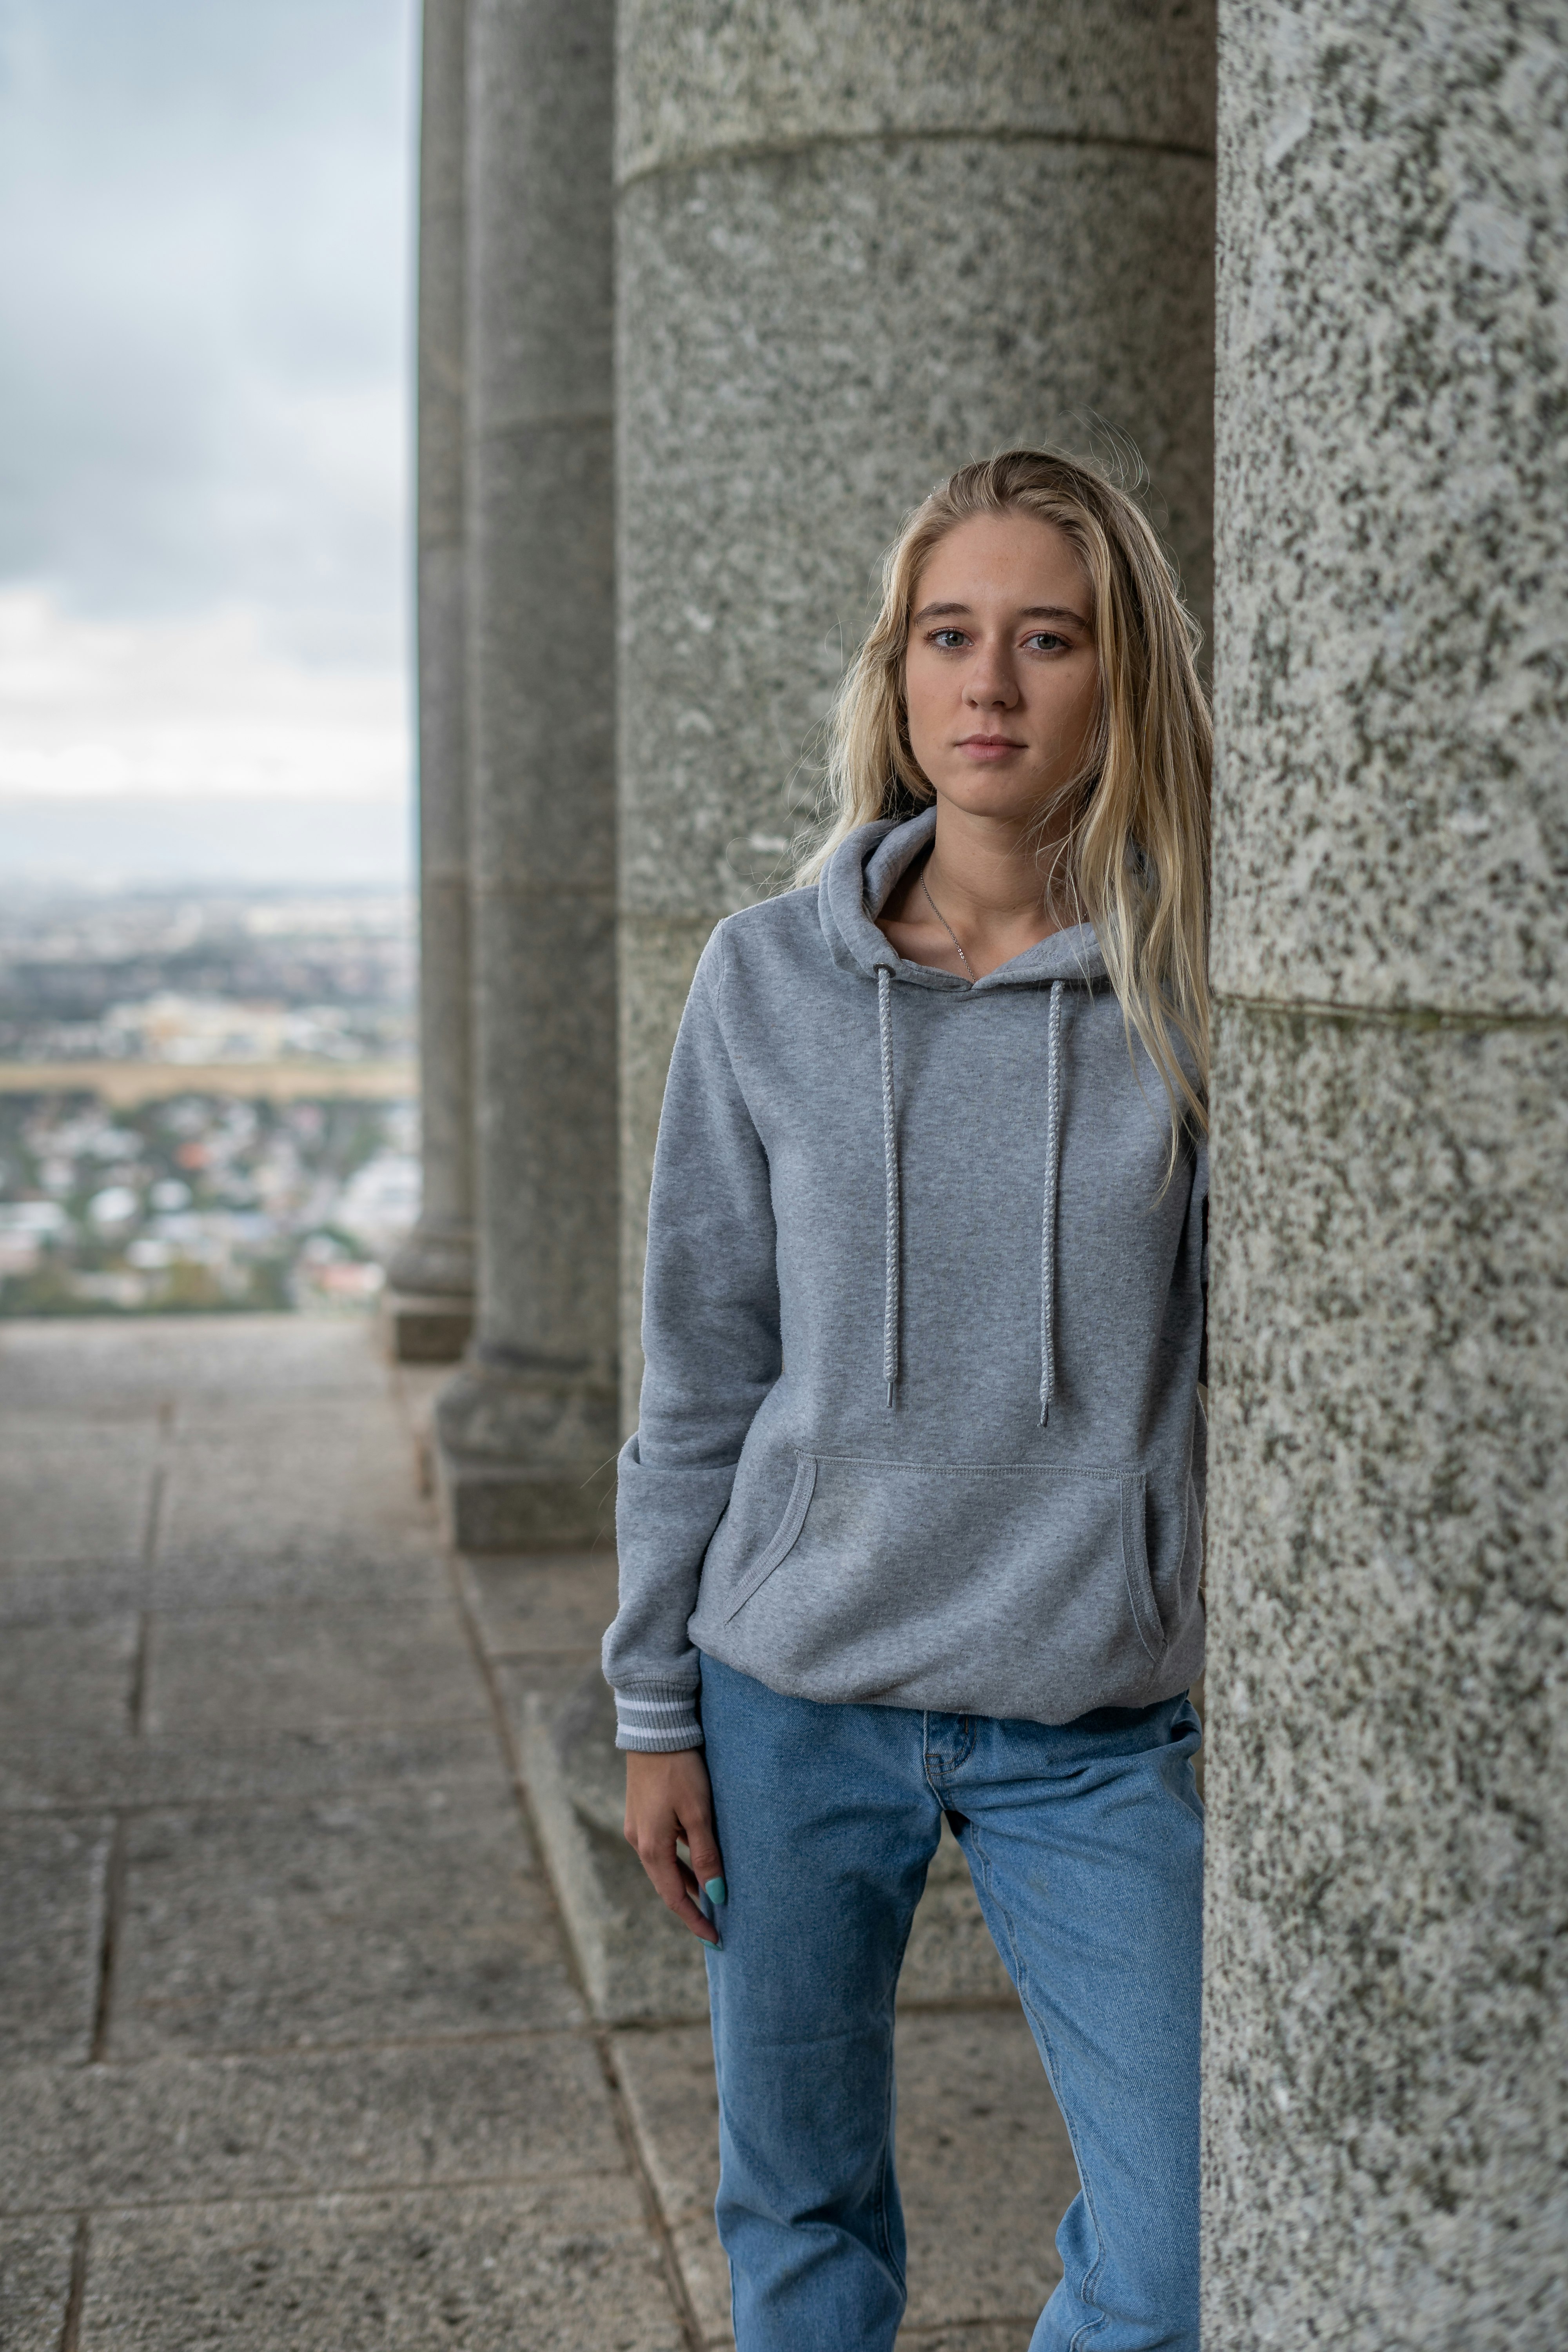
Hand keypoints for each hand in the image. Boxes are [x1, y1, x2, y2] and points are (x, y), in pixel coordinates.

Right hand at [624, 1747, 725, 1945]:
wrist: (655, 1730)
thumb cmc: (679, 1770)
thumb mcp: (698, 1813)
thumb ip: (706, 1855)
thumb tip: (716, 1894)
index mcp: (652, 1848)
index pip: (674, 1897)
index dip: (695, 1920)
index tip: (715, 1939)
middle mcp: (640, 1842)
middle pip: (666, 1885)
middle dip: (690, 1906)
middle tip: (714, 1924)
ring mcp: (638, 1828)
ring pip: (664, 1866)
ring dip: (686, 1883)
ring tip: (711, 1897)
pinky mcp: (642, 1814)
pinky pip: (662, 1848)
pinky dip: (680, 1861)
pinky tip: (697, 1860)